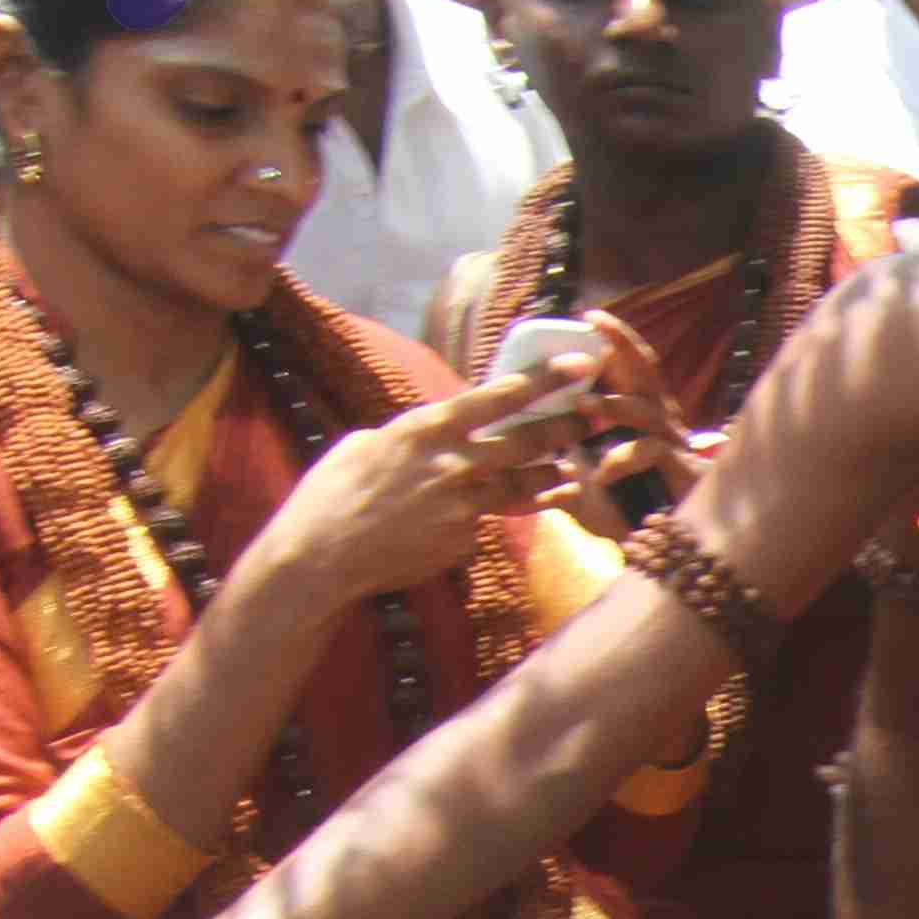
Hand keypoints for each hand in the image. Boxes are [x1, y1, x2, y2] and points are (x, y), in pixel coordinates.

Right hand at [248, 350, 599, 611]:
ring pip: (525, 485)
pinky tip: (479, 518)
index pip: (498, 396)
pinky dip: (489, 517)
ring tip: (569, 472)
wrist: (323, 553)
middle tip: (595, 418)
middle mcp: (455, 463)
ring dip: (551, 476)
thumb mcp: (368, 444)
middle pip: (529, 441)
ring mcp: (465, 504)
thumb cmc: (333, 491)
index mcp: (428, 428)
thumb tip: (439, 428)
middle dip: (566, 429)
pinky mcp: (466, 539)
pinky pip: (488, 523)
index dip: (545, 380)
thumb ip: (416, 435)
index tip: (579, 365)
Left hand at [557, 308, 706, 540]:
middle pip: (648, 374)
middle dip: (623, 345)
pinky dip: (621, 458)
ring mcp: (676, 449)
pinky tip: (600, 473)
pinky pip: (650, 451)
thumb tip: (530, 471)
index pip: (631, 372)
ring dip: (615, 403)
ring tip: (585, 405)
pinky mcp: (684, 472)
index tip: (590, 316)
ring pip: (648, 409)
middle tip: (597, 324)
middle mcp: (663, 427)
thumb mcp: (585, 493)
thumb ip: (563, 475)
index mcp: (640, 423)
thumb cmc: (627, 521)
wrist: (663, 563)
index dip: (616, 342)